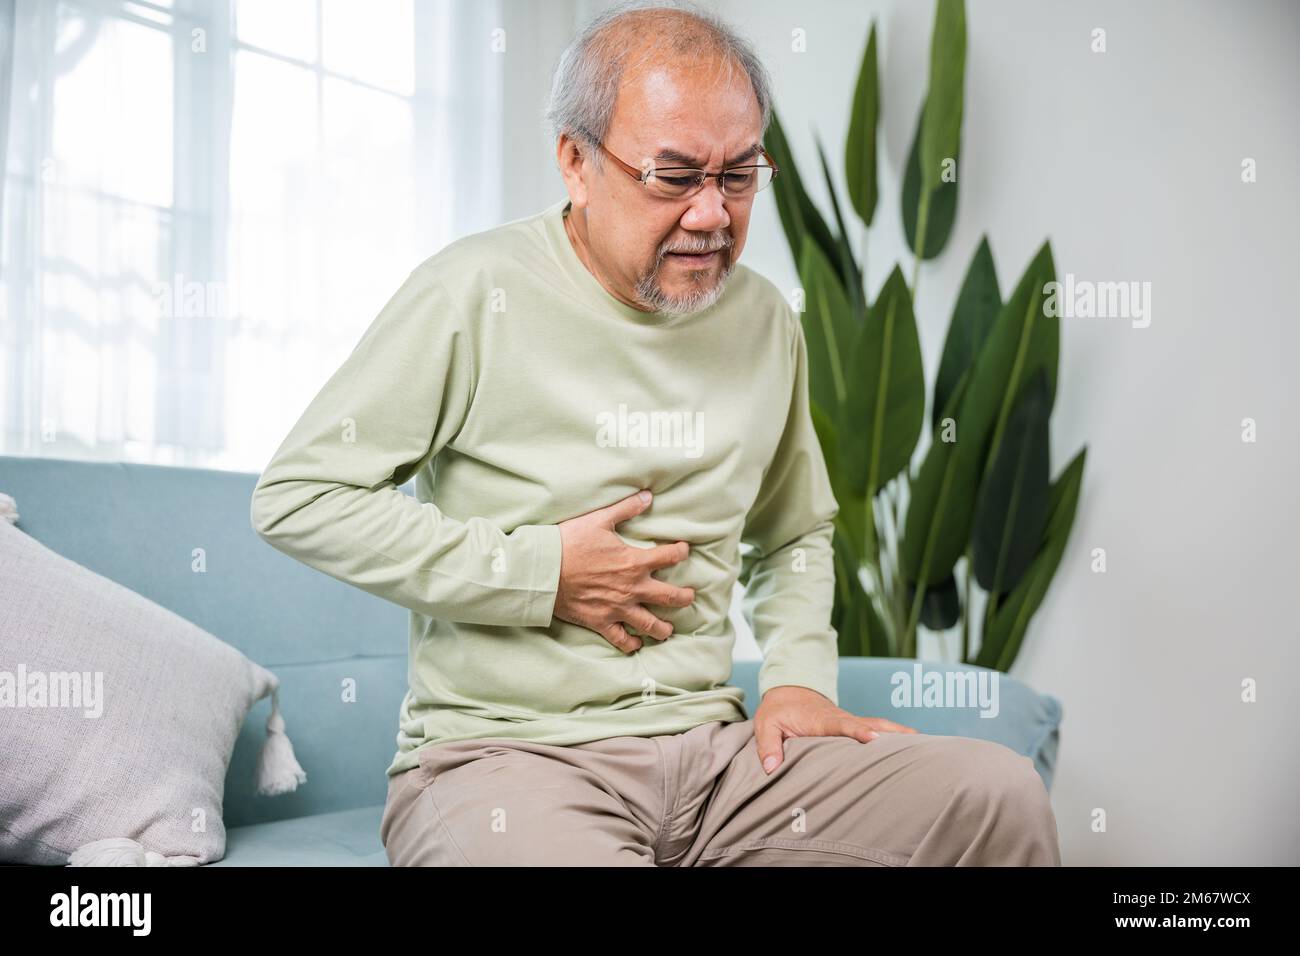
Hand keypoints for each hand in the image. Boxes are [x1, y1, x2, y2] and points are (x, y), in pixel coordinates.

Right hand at [553, 489, 695, 654]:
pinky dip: (631, 644)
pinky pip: (621, 640)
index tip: (683, 550)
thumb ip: (626, 508)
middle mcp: (632, 588)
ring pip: (650, 624)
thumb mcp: (599, 519)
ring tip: (668, 630)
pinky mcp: (601, 623)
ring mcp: (618, 608)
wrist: (544, 570)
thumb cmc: (570, 543)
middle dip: (684, 597)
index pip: (669, 557)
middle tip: (689, 596)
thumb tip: (647, 496)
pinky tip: (636, 644)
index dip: (680, 552)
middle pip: (669, 597)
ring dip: (663, 628)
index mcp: (634, 562)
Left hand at [753, 685, 918, 773]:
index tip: (875, 740)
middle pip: (872, 725)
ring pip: (881, 727)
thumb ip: (768, 745)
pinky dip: (898, 738)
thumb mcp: (765, 725)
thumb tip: (772, 768)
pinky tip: (917, 748)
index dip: (860, 732)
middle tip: (919, 746)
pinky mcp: (857, 726)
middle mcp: (842, 719)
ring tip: (928, 749)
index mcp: (821, 719)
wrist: (790, 690)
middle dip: (894, 734)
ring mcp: (853, 721)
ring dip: (902, 735)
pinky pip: (880, 731)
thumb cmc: (779, 710)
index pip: (843, 726)